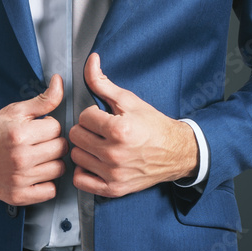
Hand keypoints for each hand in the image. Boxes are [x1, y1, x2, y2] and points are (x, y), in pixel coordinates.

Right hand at [0, 74, 67, 205]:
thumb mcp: (14, 111)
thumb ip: (42, 99)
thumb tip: (59, 82)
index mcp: (19, 134)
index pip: (56, 128)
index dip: (48, 126)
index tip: (38, 128)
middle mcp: (20, 158)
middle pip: (60, 148)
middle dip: (52, 142)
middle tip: (38, 142)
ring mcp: (19, 179)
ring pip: (59, 169)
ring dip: (51, 162)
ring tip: (37, 157)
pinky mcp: (17, 196)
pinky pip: (50, 191)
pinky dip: (47, 183)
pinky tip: (36, 174)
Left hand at [69, 53, 198, 196]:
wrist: (175, 152)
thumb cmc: (152, 125)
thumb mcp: (129, 100)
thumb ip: (103, 82)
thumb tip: (90, 61)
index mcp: (119, 130)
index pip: (83, 116)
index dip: (93, 114)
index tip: (104, 117)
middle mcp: (115, 154)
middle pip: (76, 136)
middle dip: (86, 129)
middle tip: (100, 130)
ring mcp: (114, 174)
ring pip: (76, 157)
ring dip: (84, 149)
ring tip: (98, 144)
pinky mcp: (114, 189)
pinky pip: (81, 181)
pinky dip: (84, 171)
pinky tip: (95, 162)